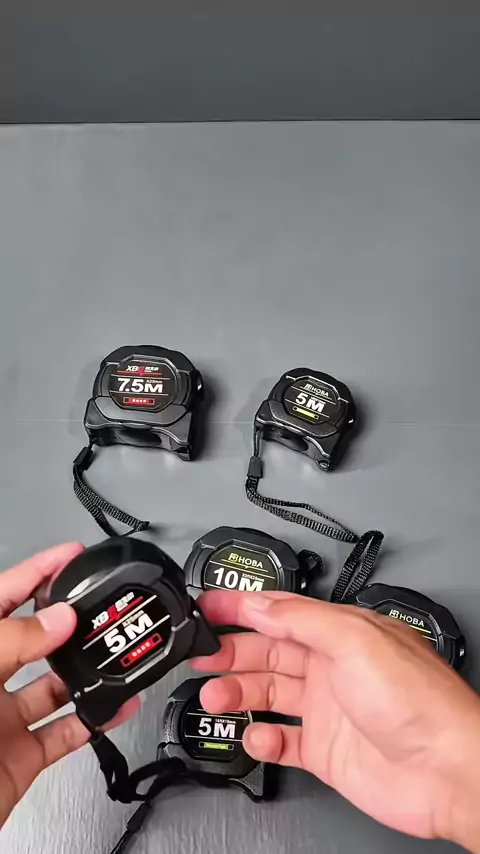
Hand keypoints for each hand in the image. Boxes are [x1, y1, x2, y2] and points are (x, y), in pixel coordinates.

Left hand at [0, 543, 138, 827]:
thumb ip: (12, 641)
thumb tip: (58, 617)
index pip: (3, 596)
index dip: (38, 571)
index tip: (72, 554)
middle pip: (35, 639)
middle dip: (71, 621)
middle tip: (103, 605)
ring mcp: (2, 719)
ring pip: (56, 684)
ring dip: (89, 671)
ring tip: (118, 653)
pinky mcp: (21, 756)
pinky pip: (67, 731)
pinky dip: (96, 718)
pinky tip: (117, 704)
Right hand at [191, 591, 479, 851]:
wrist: (447, 771)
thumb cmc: (419, 700)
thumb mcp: (355, 640)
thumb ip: (303, 620)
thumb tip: (260, 603)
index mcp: (340, 632)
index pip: (280, 611)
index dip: (241, 607)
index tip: (206, 607)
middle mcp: (332, 667)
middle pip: (268, 652)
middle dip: (231, 651)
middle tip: (201, 656)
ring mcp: (327, 709)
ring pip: (269, 694)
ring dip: (238, 693)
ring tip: (217, 696)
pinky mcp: (325, 750)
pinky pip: (282, 740)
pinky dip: (263, 739)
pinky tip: (256, 737)